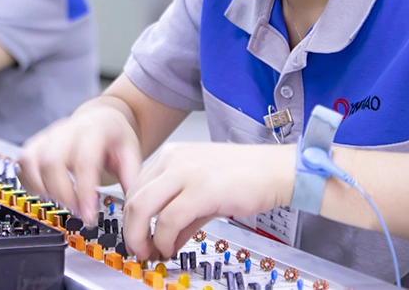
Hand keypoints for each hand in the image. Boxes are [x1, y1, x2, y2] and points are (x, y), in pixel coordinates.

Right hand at [19, 102, 142, 223]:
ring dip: (45, 189)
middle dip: (63, 194)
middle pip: (52, 162)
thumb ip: (131, 180)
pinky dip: (31, 183)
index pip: (84, 162)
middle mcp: (67, 129)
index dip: (84, 192)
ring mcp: (48, 135)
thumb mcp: (132, 154)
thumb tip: (132, 210)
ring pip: (32, 162)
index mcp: (94, 130)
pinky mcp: (35, 143)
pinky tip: (49, 193)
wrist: (102, 118)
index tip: (89, 216)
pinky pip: (23, 163)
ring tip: (65, 201)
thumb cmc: (115, 137)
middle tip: (78, 210)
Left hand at [121, 142, 294, 260]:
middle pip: (133, 197)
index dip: (132, 217)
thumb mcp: (205, 192)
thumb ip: (183, 216)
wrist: (277, 170)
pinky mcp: (200, 190)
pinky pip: (168, 220)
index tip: (137, 236)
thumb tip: (167, 240)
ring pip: (141, 207)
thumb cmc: (247, 177)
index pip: (136, 187)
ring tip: (150, 252)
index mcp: (172, 156)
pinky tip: (169, 248)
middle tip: (138, 250)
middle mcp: (173, 160)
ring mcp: (185, 172)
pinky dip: (163, 240)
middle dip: (131, 230)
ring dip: (140, 237)